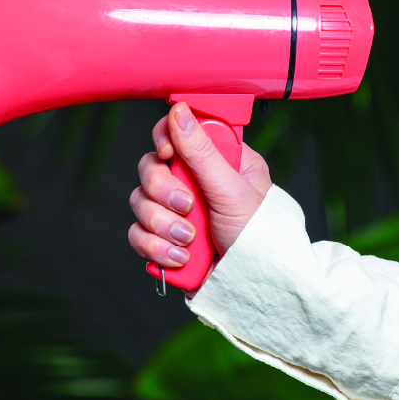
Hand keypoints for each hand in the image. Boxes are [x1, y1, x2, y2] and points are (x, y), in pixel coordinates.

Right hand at [127, 102, 271, 273]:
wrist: (253, 289)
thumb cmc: (260, 239)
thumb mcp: (231, 189)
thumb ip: (201, 151)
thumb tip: (179, 111)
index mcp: (219, 161)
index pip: (178, 133)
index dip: (164, 140)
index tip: (167, 154)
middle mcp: (196, 182)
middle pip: (151, 167)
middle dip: (163, 192)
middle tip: (187, 207)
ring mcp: (177, 212)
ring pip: (140, 202)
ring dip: (162, 225)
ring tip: (190, 241)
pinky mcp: (164, 239)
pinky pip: (138, 234)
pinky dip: (155, 248)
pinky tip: (180, 258)